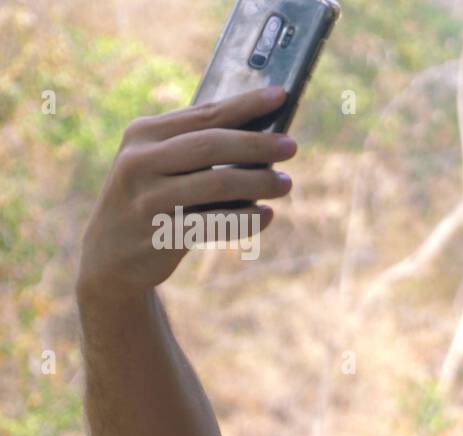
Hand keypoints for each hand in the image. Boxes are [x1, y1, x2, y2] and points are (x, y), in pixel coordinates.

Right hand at [78, 86, 298, 294]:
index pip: (203, 113)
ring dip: (259, 183)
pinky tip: (267, 214)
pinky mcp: (158, 235)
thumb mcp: (160, 164)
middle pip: (211, 145)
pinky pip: (214, 223)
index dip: (245, 104)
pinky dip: (246, 219)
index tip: (281, 94)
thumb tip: (264, 132)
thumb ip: (198, 146)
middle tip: (291, 146)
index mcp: (143, 134)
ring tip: (285, 183)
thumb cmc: (152, 198)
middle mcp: (139, 162)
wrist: (110, 254)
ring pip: (216, 184)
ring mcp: (146, 199)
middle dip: (257, 144)